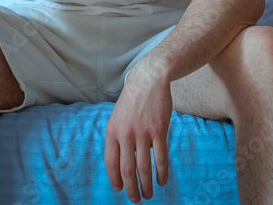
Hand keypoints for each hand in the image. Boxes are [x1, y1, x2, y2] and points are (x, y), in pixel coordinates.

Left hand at [104, 62, 172, 201]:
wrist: (148, 81)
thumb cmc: (132, 101)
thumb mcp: (117, 118)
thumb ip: (117, 139)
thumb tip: (122, 163)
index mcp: (112, 132)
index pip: (110, 164)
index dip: (115, 180)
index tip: (119, 190)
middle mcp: (125, 135)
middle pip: (127, 170)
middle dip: (131, 189)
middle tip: (135, 200)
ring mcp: (142, 134)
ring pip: (144, 168)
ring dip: (146, 186)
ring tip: (149, 195)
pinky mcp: (158, 131)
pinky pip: (160, 158)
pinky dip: (161, 173)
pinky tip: (162, 181)